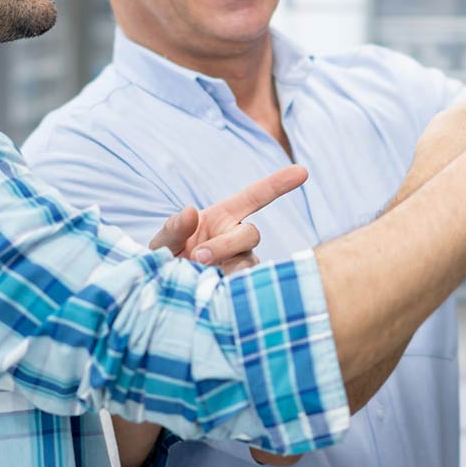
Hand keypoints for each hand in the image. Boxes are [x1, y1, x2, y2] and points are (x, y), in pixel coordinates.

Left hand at [147, 164, 309, 274]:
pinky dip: (230, 287)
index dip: (278, 184)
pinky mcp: (243, 287)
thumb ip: (174, 226)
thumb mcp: (163, 242)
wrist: (165, 296)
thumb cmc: (166, 262)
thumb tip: (191, 212)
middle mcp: (238, 238)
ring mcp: (242, 263)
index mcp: (223, 218)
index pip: (255, 196)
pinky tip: (212, 290)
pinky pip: (247, 285)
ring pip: (249, 261)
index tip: (302, 171)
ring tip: (199, 277)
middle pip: (251, 233)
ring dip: (226, 268)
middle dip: (224, 245)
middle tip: (197, 257)